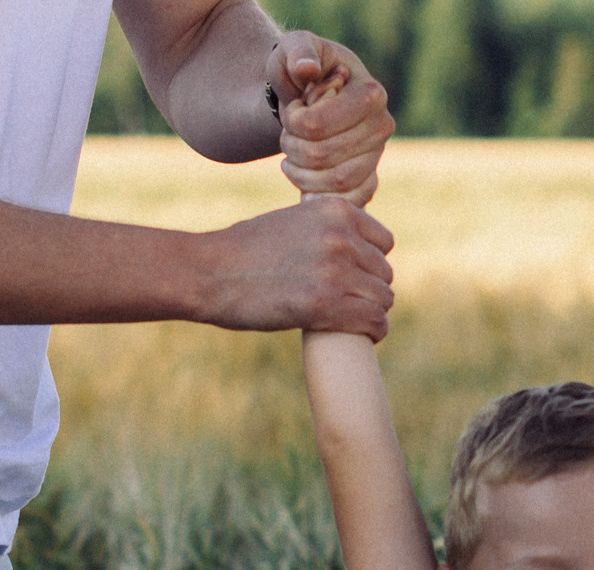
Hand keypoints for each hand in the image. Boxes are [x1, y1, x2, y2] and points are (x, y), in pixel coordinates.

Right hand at [200, 196, 394, 338]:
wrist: (209, 273)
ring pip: (383, 298)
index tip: (356, 280)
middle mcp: (341, 236)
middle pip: (384, 272)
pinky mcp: (326, 304)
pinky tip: (367, 335)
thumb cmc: (243, 251)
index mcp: (335, 210)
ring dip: (372, 312)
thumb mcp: (291, 221)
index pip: (384, 242)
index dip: (371, 264)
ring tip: (356, 322)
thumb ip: (324, 228)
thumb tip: (350, 243)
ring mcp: (335, 270)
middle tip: (350, 305)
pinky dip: (375, 331)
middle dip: (369, 290)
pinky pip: (374, 320)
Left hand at [268, 32, 392, 204]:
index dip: (292, 121)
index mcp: (371, 94)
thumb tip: (307, 69)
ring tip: (292, 152)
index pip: (317, 125)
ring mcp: (376, 158)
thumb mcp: (294, 49)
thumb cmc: (300, 70)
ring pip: (332, 183)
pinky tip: (302, 177)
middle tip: (287, 133)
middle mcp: (382, 128)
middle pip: (321, 156)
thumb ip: (298, 52)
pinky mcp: (367, 183)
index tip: (291, 106)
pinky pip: (344, 203)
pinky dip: (316, 195)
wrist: (307, 97)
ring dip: (299, 171)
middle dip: (292, 146)